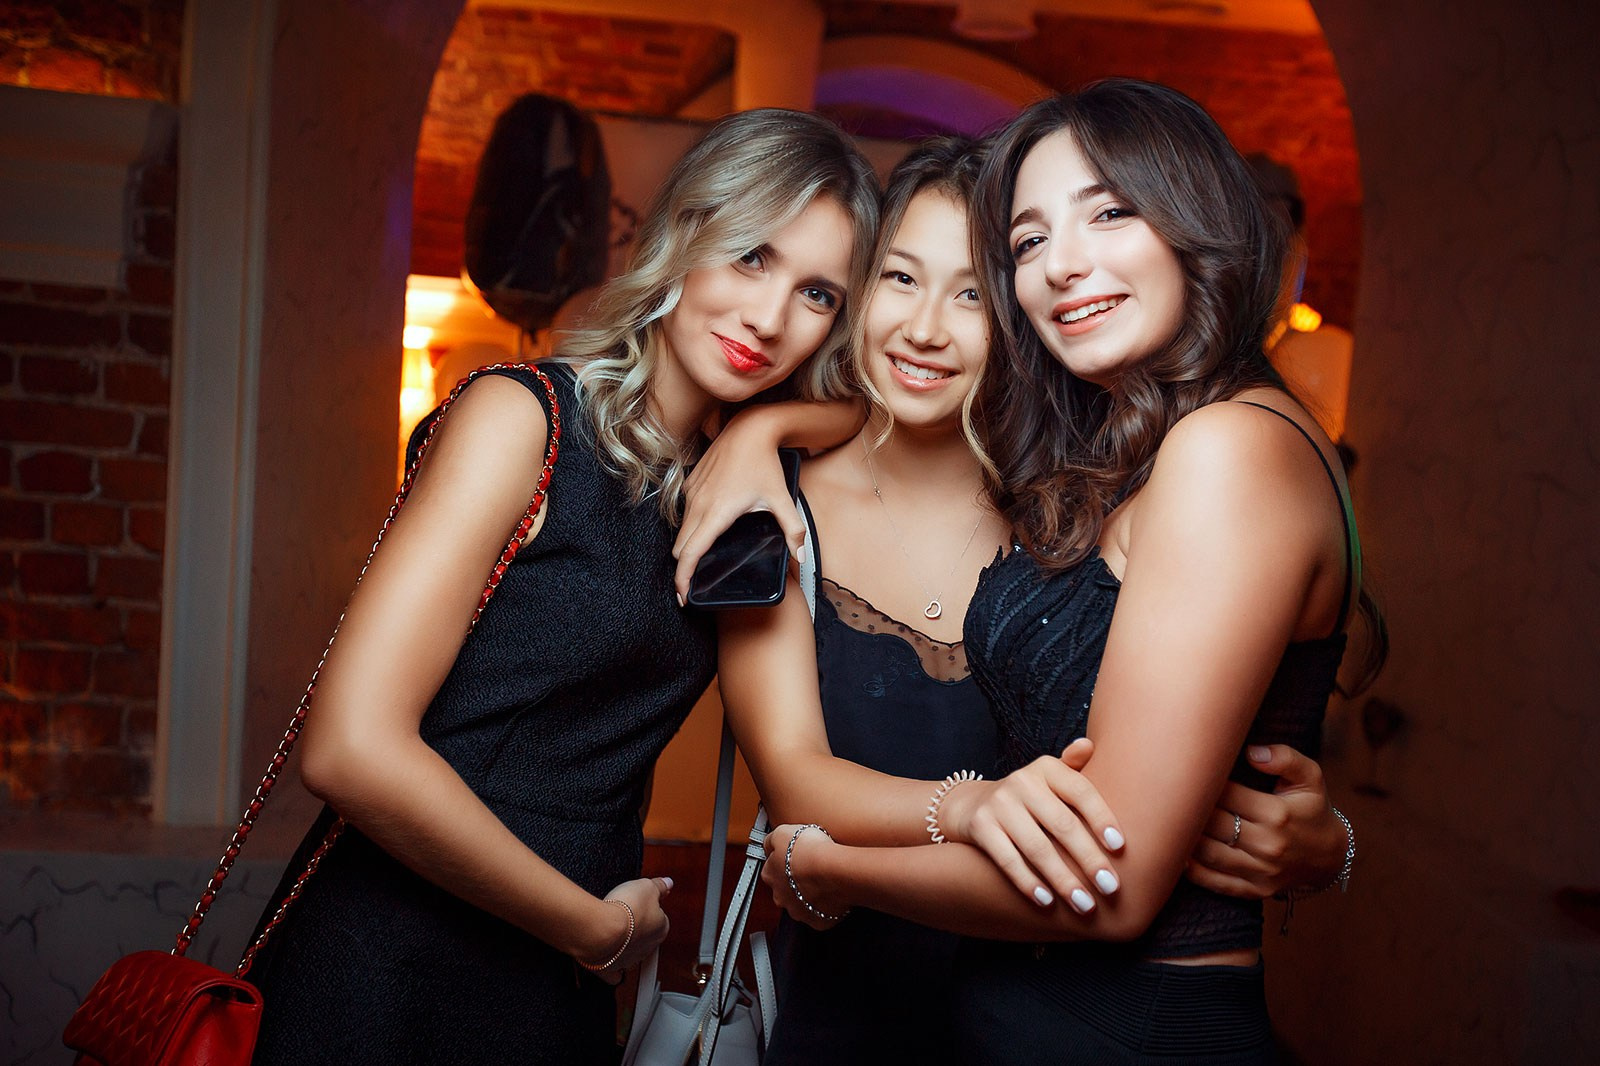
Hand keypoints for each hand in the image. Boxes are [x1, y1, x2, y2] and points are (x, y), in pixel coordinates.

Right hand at [577, 876, 672, 983]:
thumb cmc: (625, 910)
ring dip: (624, 945)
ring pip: (631, 954)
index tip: (639, 903)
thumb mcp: (646, 886)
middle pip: (646, 937)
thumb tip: (668, 883)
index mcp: (661, 928)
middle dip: (636, 928)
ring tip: (612, 932)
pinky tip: (607, 960)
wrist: (602, 930)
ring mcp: (630, 960)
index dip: (648, 908)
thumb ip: (659, 886)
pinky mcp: (611, 969)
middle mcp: (648, 947)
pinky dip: (611, 969)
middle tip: (624, 914)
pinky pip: (614, 973)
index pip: (660, 918)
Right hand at [673, 419, 804, 602]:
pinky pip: (684, 512)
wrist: (750, 428)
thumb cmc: (764, 463)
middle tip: (694, 584)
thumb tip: (801, 556)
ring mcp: (692, 493)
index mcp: (717, 514)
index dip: (683, 580)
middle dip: (683, 569)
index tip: (684, 597)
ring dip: (687, 547)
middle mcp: (698, 504)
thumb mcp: (782, 497)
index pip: (690, 555)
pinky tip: (707, 529)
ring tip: (701, 559)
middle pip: (680, 548)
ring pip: (680, 530)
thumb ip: (793, 529)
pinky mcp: (691, 483)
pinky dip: (690, 526)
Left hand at [761, 824, 846, 930]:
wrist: (834, 871)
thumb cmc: (810, 851)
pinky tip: (833, 894)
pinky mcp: (818, 921)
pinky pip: (821, 915)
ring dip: (811, 894)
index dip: (784, 861)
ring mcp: (799, 911)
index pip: (771, 869)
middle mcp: (780, 897)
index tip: (793, 856)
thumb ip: (771, 840)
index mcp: (770, 875)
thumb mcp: (782, 832)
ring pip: (802, 903)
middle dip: (796, 881)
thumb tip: (767, 843)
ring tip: (825, 880)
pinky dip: (827, 907)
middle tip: (811, 868)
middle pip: (785, 889)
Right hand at [935, 739, 1124, 912]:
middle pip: (1062, 824)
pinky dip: (1028, 882)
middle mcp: (1022, 781)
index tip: (1120, 848)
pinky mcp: (980, 827)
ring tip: (1084, 905)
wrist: (973, 805)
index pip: (1081, 791)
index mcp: (1047, 768)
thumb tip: (1088, 745)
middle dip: (1089, 859)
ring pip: (1037, 847)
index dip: (1102, 818)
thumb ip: (1073, 767)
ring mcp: (999, 804)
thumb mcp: (1050, 778)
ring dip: (1063, 880)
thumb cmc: (1029, 798)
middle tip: (1111, 888)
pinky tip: (1047, 902)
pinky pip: (1008, 860)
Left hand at [1186, 744, 1347, 898]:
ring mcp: (1261, 872)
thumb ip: (1285, 758)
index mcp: (1278, 813)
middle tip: (1172, 793)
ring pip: (1208, 854)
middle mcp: (1269, 845)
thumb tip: (1251, 752)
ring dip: (1185, 838)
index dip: (1205, 783)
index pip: (1226, 794)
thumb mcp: (1310, 777)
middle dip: (1190, 808)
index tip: (1190, 772)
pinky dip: (1192, 870)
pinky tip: (1179, 853)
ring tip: (1170, 820)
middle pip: (1213, 824)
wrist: (1330, 856)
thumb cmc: (1311, 809)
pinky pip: (1215, 882)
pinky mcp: (1254, 891)